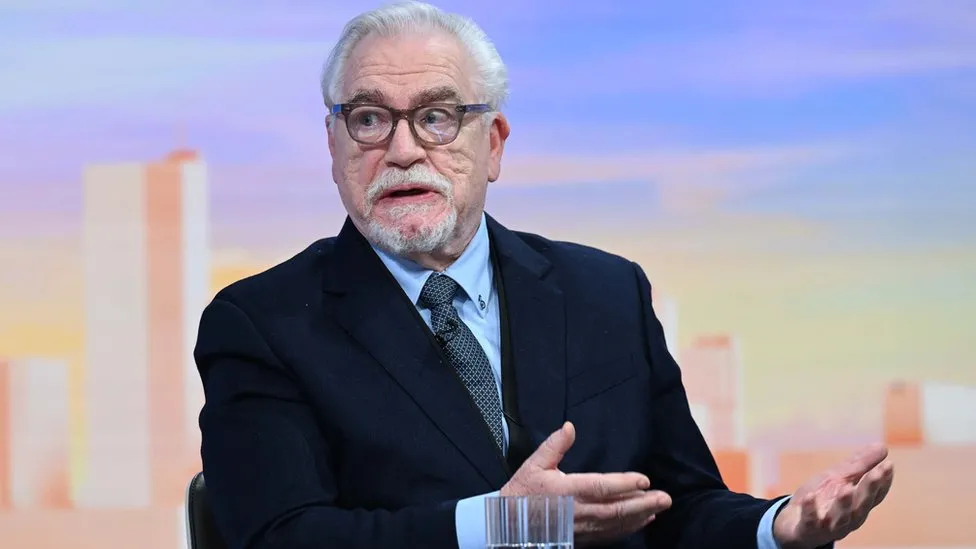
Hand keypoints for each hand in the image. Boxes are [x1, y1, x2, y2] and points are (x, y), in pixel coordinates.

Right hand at [501, 422, 671, 546]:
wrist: (508, 524)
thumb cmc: (522, 492)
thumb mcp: (534, 464)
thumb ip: (554, 446)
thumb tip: (570, 427)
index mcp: (566, 490)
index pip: (601, 487)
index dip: (624, 484)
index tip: (644, 479)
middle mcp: (577, 511)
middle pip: (615, 509)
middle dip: (642, 503)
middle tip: (665, 498)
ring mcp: (580, 528)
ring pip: (616, 524)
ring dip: (639, 516)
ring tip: (658, 507)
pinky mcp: (581, 538)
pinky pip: (609, 535)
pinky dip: (628, 529)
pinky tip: (642, 521)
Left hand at [773, 443, 894, 548]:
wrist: (793, 523)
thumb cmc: (822, 499)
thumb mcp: (839, 478)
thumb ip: (860, 465)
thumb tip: (883, 446)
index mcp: (857, 504)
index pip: (875, 495)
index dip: (883, 481)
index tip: (889, 464)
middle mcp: (848, 518)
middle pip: (861, 505)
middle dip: (869, 489)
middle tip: (876, 473)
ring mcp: (828, 525)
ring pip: (841, 517)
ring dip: (844, 504)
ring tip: (846, 489)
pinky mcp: (808, 529)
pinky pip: (810, 521)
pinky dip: (810, 510)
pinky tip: (810, 497)